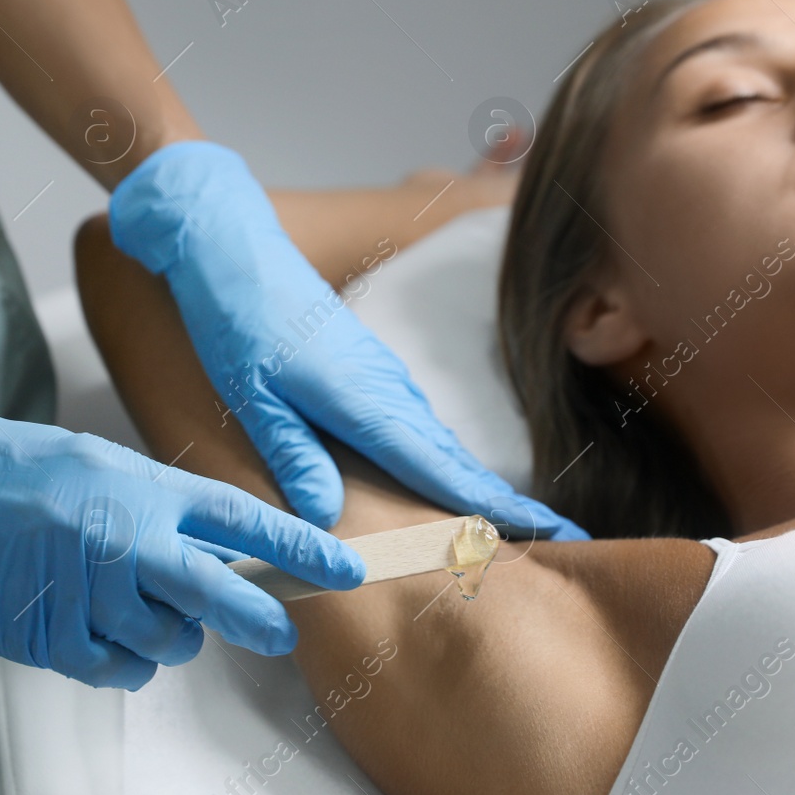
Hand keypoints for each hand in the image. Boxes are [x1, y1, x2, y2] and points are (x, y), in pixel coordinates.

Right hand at [0, 357, 365, 689]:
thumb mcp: (92, 463)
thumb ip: (153, 505)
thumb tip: (209, 549)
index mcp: (138, 487)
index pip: (241, 521)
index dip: (299, 549)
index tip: (344, 567)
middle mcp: (122, 540)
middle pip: (220, 595)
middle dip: (262, 618)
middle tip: (283, 632)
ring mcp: (84, 592)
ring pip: (166, 641)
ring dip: (166, 633)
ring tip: (126, 602)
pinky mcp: (46, 636)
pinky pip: (114, 669)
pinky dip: (118, 659)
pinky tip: (95, 628)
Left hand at [108, 141, 588, 539]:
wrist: (235, 249)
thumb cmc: (237, 319)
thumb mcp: (251, 394)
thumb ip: (291, 454)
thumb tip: (327, 516)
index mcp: (364, 401)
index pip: (443, 469)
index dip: (496, 508)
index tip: (552, 534)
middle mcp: (388, 390)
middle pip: (457, 461)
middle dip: (507, 506)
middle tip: (560, 545)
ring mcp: (385, 378)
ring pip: (440, 445)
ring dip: (476, 488)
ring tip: (515, 529)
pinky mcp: (372, 372)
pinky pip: (420, 427)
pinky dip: (444, 462)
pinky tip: (449, 485)